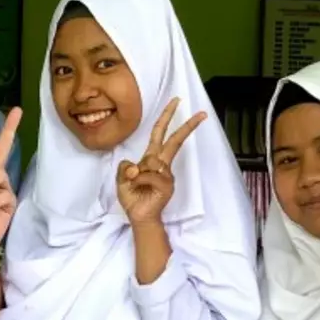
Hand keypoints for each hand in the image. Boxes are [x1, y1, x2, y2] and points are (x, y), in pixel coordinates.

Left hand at [117, 98, 205, 225]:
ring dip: (139, 172)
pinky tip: (139, 186)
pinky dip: (141, 180)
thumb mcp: (121, 179)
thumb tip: (136, 166)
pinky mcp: (167, 185)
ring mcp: (166, 175)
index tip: (176, 102)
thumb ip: (125, 167)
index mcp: (150, 158)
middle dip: (185, 125)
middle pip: (173, 140)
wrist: (138, 217)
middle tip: (198, 111)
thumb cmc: (132, 197)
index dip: (166, 117)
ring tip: (134, 183)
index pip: (160, 133)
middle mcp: (161, 164)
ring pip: (153, 162)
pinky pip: (151, 175)